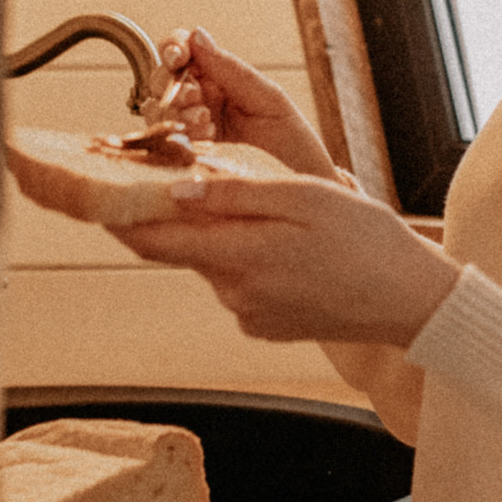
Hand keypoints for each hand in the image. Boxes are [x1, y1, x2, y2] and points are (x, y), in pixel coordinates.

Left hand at [122, 167, 458, 347]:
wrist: (412, 302)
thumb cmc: (368, 243)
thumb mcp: (305, 198)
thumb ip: (237, 195)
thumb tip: (177, 188)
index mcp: (241, 256)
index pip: (153, 237)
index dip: (115, 213)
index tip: (90, 188)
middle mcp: (234, 292)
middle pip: (180, 246)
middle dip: (171, 214)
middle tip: (171, 175)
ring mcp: (248, 313)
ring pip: (212, 261)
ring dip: (221, 234)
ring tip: (267, 211)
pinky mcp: (263, 325)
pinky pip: (238, 281)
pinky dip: (246, 257)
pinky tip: (288, 246)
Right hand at [154, 26, 340, 180]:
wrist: (300, 197)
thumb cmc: (293, 147)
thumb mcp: (270, 101)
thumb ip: (232, 70)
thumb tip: (197, 35)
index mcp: (219, 80)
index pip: (184, 51)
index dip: (173, 47)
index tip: (178, 55)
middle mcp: (198, 103)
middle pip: (161, 80)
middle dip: (173, 85)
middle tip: (195, 98)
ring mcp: (188, 132)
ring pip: (157, 111)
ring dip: (175, 112)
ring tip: (205, 124)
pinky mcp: (182, 161)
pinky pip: (161, 143)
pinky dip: (176, 137)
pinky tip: (202, 143)